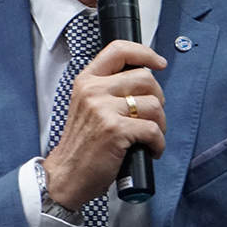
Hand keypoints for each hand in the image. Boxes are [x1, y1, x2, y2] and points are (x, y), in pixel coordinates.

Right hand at [41, 40, 166, 209]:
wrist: (66, 176)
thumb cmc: (82, 145)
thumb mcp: (88, 106)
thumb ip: (109, 89)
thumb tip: (144, 80)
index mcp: (87, 81)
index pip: (119, 50)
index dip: (145, 53)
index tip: (159, 63)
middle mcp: (93, 90)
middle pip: (145, 78)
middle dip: (158, 99)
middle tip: (153, 116)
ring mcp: (103, 109)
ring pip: (153, 104)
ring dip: (160, 123)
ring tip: (150, 137)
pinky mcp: (115, 130)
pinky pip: (153, 129)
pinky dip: (158, 143)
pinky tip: (150, 150)